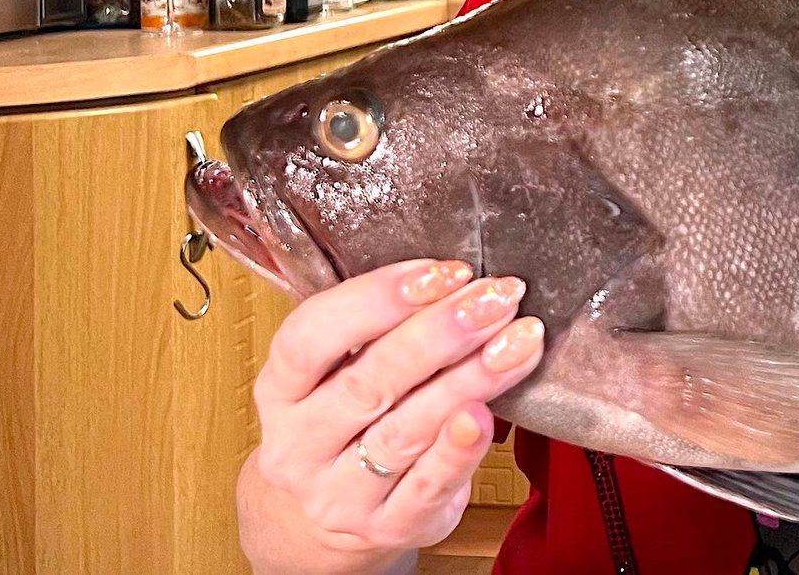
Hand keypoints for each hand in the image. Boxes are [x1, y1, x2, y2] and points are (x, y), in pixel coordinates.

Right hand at [243, 260, 545, 563]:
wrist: (331, 517)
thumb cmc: (349, 421)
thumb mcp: (342, 370)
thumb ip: (385, 328)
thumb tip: (459, 280)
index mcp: (281, 390)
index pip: (311, 338)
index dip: (377, 298)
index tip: (443, 272)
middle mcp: (299, 445)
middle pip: (367, 382)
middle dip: (439, 333)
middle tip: (493, 299)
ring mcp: (338, 494)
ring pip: (405, 431)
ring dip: (469, 379)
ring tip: (518, 341)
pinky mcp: (386, 527)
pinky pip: (427, 486)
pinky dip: (460, 448)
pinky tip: (487, 413)